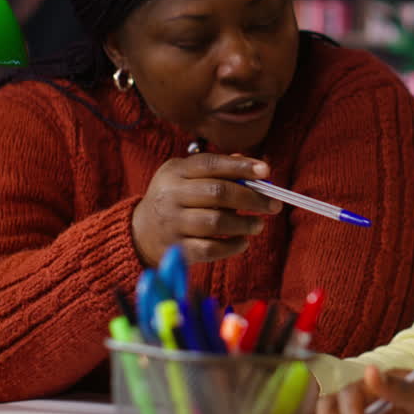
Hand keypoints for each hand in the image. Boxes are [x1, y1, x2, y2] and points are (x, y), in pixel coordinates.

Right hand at [131, 152, 280, 264]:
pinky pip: (210, 248)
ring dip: (244, 223)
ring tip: (258, 224)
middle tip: (274, 205)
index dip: (240, 167)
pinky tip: (242, 241)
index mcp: (175, 172)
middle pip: (218, 193)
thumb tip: (255, 166)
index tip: (267, 170)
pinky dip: (232, 246)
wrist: (140, 233)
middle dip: (252, 198)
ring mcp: (172, 223)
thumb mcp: (187, 176)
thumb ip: (218, 169)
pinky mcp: (176, 249)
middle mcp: (170, 195)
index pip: (210, 164)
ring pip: (216, 222)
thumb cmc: (176, 199)